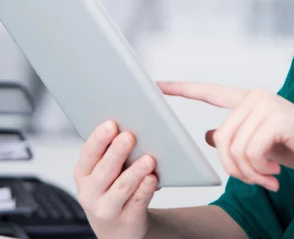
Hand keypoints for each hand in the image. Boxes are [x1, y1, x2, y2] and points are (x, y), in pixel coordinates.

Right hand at [73, 121, 158, 238]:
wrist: (118, 226)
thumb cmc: (113, 186)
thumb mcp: (106, 169)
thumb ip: (113, 150)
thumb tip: (132, 124)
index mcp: (84, 173)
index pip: (88, 154)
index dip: (99, 139)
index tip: (111, 124)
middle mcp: (91, 192)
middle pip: (105, 170)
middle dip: (117, 152)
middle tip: (129, 136)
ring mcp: (107, 209)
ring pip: (122, 187)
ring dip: (135, 172)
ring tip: (148, 159)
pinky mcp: (127, 220)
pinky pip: (137, 202)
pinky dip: (145, 189)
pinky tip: (152, 178)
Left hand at [157, 82, 293, 191]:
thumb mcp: (262, 145)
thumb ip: (237, 136)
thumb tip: (208, 135)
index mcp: (250, 99)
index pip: (210, 92)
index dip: (183, 89)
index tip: (158, 86)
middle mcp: (256, 96)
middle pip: (220, 138)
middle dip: (234, 168)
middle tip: (257, 179)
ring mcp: (267, 104)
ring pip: (233, 148)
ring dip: (248, 174)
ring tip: (267, 178)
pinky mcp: (276, 117)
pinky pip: (249, 153)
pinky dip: (259, 172)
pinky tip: (276, 173)